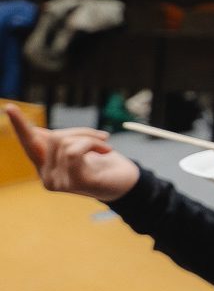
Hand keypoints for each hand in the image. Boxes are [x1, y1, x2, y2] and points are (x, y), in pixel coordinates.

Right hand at [5, 104, 139, 202]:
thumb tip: (37, 132)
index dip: (20, 125)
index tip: (9, 106)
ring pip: (65, 142)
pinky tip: (106, 151)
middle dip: (80, 132)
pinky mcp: (71, 183)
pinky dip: (92, 144)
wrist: (126, 181)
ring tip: (104, 147)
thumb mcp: (79, 148)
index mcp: (45, 165)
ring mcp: (57, 182)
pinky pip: (74, 151)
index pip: (29, 142)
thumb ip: (59, 142)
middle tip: (101, 137)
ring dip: (91, 138)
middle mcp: (46, 176)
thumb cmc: (102, 161)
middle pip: (54, 136)